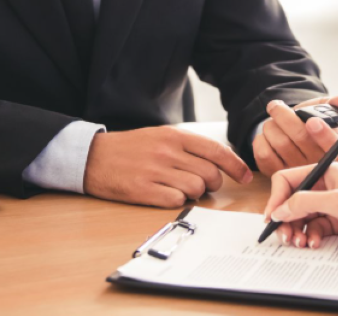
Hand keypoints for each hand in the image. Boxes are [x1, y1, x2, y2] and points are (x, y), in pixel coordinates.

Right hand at [85, 126, 253, 207]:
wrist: (92, 157)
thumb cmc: (130, 148)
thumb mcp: (160, 136)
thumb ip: (188, 147)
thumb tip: (219, 164)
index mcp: (174, 136)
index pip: (216, 150)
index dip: (235, 166)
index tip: (245, 177)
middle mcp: (167, 151)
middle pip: (210, 173)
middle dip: (212, 184)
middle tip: (201, 185)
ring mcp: (155, 171)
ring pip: (196, 189)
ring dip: (194, 193)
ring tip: (178, 188)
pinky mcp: (143, 190)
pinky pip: (176, 200)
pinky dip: (176, 201)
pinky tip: (164, 194)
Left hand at [252, 95, 337, 174]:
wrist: (293, 138)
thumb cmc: (312, 124)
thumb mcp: (326, 112)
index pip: (335, 146)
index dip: (323, 134)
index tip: (312, 121)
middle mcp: (320, 165)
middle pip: (300, 137)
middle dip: (283, 116)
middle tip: (275, 106)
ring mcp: (299, 173)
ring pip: (280, 143)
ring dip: (271, 126)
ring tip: (273, 121)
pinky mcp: (279, 174)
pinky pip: (264, 155)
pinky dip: (261, 140)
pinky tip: (267, 136)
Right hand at [262, 165, 337, 248]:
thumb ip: (305, 203)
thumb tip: (280, 210)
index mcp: (324, 173)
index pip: (288, 180)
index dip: (276, 198)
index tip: (272, 217)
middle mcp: (325, 188)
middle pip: (292, 202)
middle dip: (285, 219)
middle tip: (284, 236)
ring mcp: (331, 206)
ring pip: (302, 219)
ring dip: (296, 231)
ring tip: (298, 243)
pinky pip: (315, 230)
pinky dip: (311, 238)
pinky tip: (314, 244)